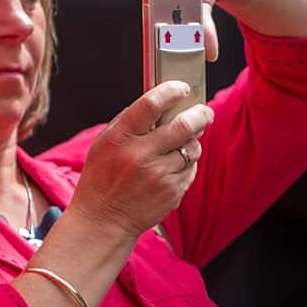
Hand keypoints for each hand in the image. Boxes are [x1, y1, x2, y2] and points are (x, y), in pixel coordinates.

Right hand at [68, 81, 213, 241]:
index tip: (181, 87)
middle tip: (204, 112)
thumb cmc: (102, 176)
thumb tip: (159, 101)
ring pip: (192, 148)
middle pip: (183, 125)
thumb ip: (130, 122)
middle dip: (200, 114)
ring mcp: (159, 175)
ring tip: (183, 143)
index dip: (171, 91)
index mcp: (121, 137)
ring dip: (192, 141)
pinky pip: (191, 169)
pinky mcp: (172, 192)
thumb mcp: (106, 143)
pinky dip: (187, 163)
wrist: (104, 219)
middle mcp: (140, 154)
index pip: (150, 104)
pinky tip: (172, 166)